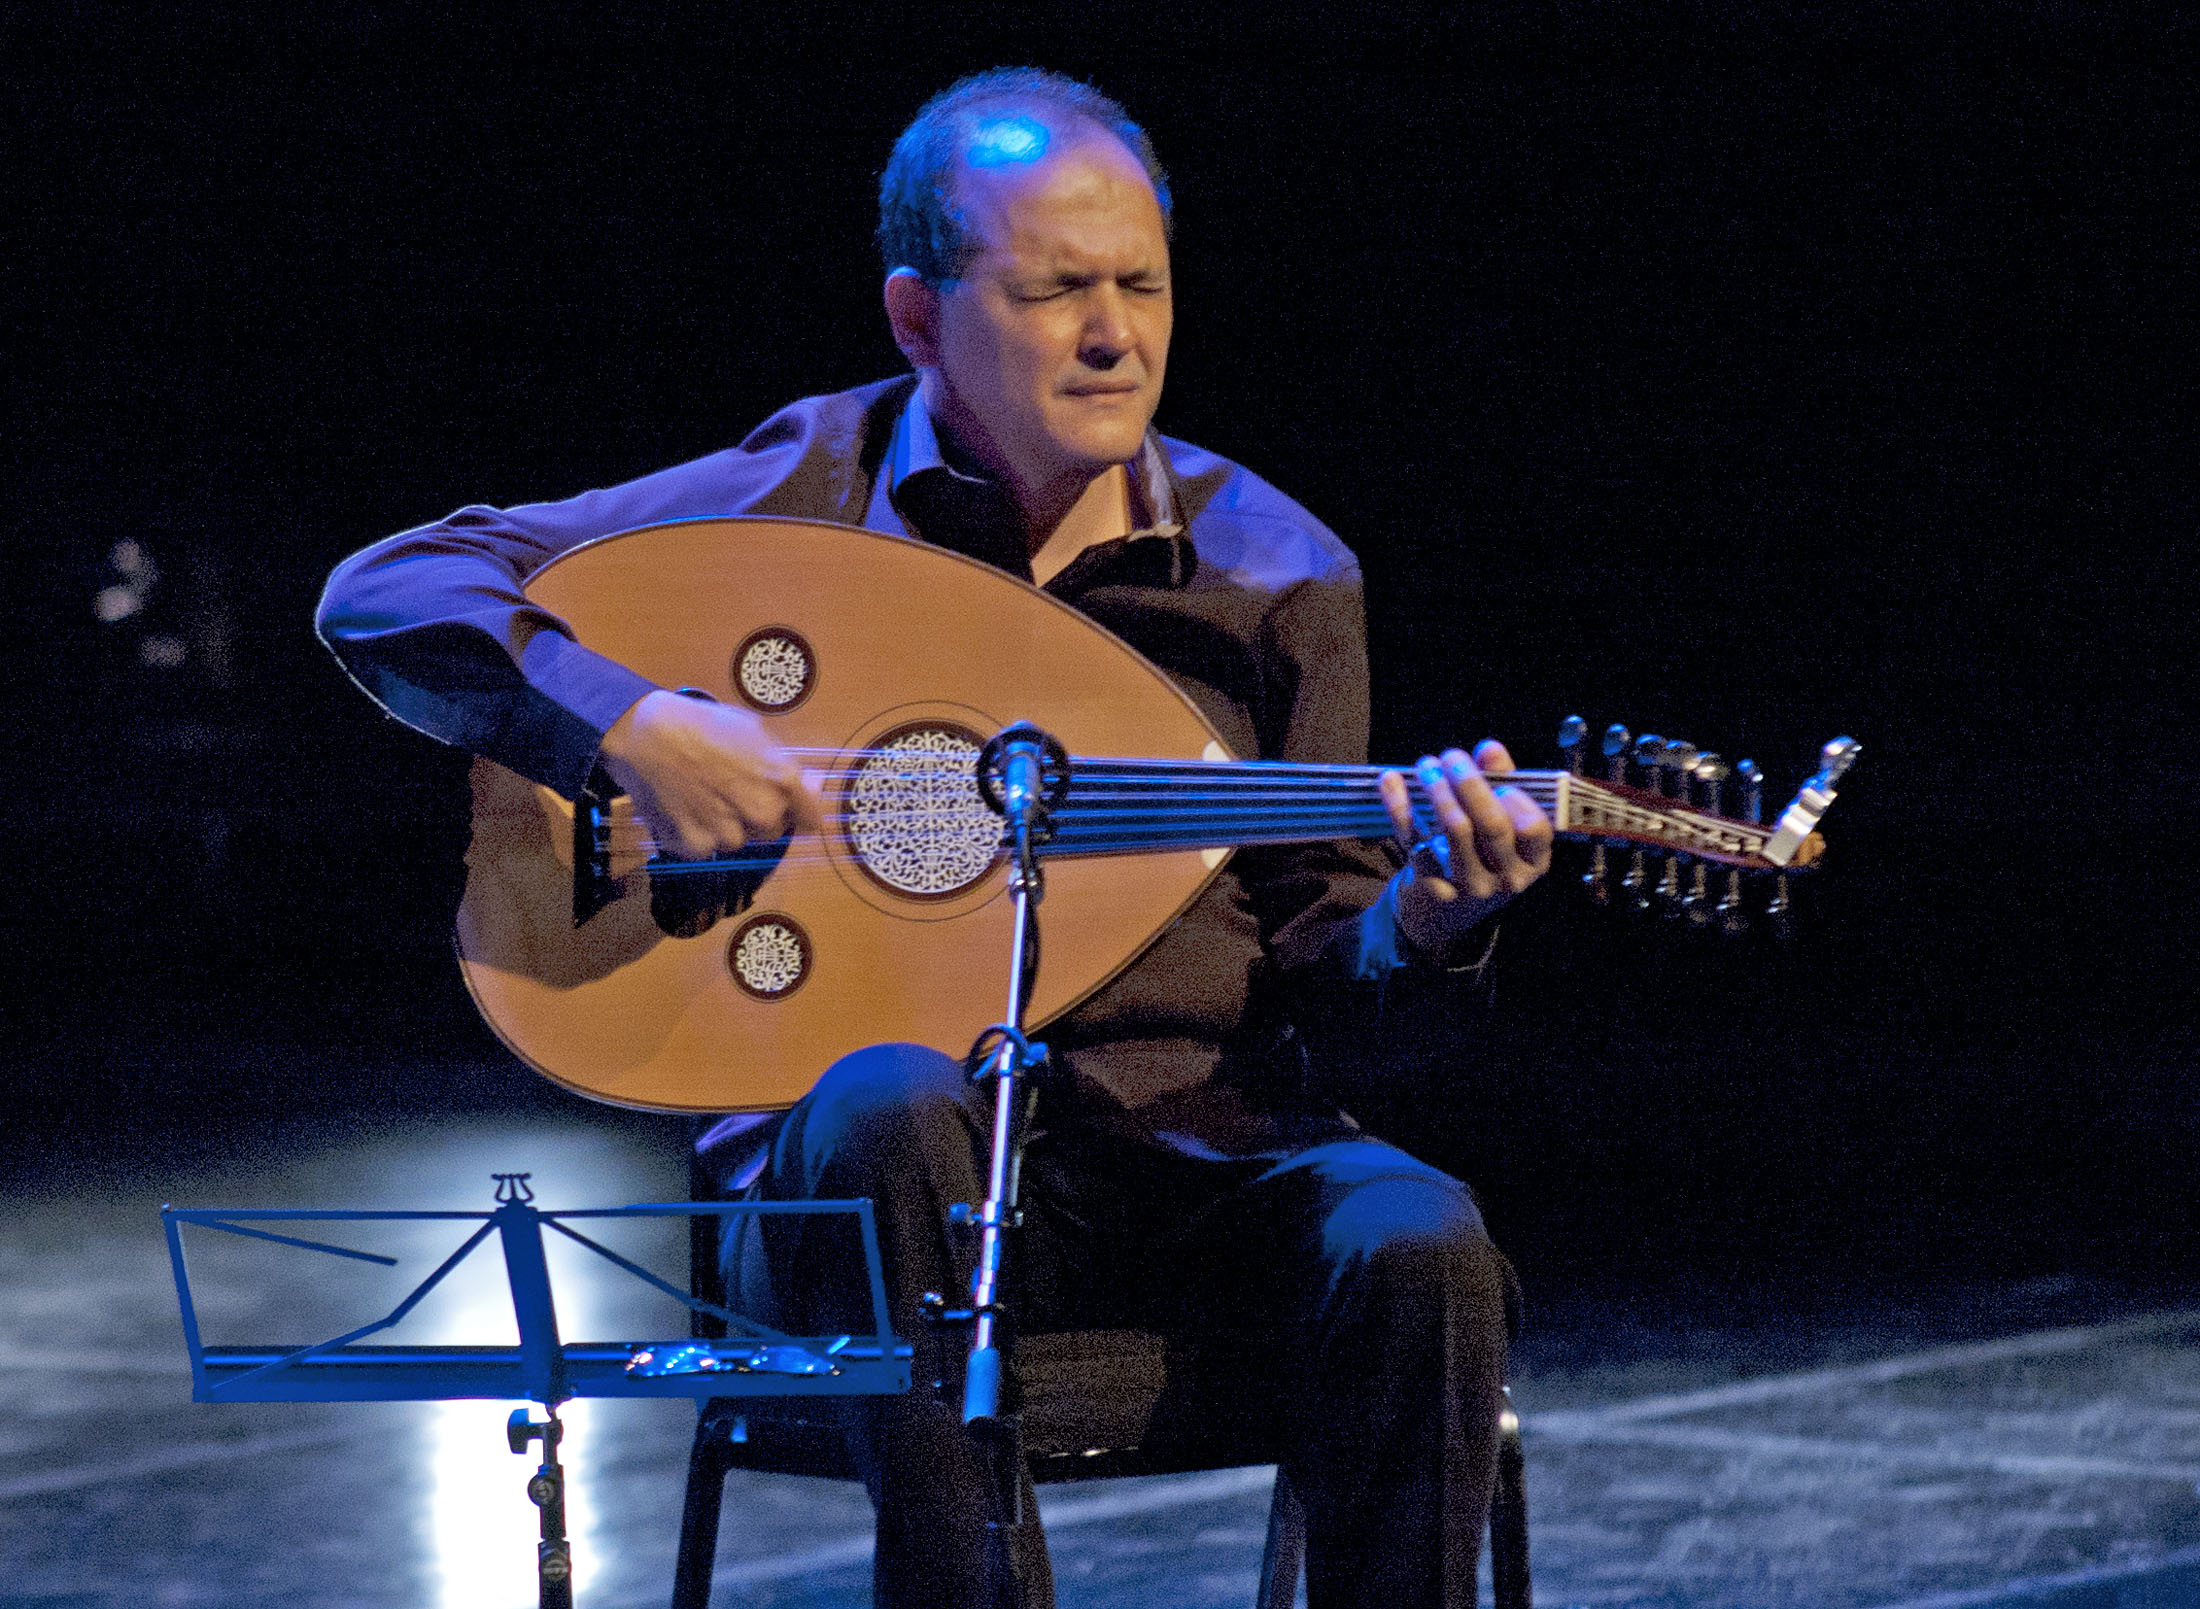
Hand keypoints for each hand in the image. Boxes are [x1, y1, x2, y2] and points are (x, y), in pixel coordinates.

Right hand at [597, 690, 823, 858]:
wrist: (646, 734)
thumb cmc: (703, 725)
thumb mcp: (755, 733)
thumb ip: (784, 766)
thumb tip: (812, 789)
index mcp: (783, 781)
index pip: (811, 820)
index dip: (800, 814)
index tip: (788, 808)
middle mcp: (762, 812)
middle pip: (773, 831)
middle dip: (757, 815)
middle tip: (730, 790)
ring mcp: (729, 833)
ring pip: (738, 841)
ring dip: (725, 826)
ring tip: (702, 795)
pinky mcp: (696, 846)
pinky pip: (706, 849)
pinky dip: (696, 835)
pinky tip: (684, 808)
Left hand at [1378, 740, 1553, 957]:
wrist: (1447, 912)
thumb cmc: (1482, 851)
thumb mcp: (1501, 820)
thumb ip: (1502, 781)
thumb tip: (1490, 749)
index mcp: (1534, 860)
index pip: (1534, 829)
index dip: (1516, 799)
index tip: (1498, 780)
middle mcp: (1508, 878)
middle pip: (1492, 824)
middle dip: (1470, 782)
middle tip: (1451, 756)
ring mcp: (1471, 887)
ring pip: (1455, 830)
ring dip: (1438, 789)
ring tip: (1426, 765)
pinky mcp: (1435, 888)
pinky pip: (1415, 840)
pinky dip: (1400, 807)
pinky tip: (1391, 780)